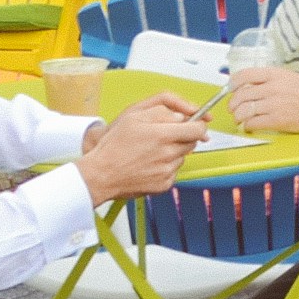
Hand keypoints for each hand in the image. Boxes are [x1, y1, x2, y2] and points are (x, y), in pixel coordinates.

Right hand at [78, 96, 204, 201]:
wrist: (100, 175)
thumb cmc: (113, 146)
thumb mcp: (133, 117)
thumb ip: (161, 113)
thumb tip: (182, 116)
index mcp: (163, 135)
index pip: (198, 129)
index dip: (198, 124)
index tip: (194, 123)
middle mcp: (168, 155)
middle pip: (192, 143)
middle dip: (183, 137)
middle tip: (165, 137)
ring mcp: (167, 172)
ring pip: (182, 157)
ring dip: (173, 152)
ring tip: (151, 152)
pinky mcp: (163, 185)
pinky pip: (173, 172)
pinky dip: (165, 167)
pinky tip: (149, 165)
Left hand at [221, 64, 298, 135]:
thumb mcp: (291, 77)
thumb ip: (271, 80)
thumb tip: (251, 87)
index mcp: (275, 74)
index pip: (244, 75)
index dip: (232, 84)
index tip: (230, 89)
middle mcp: (272, 88)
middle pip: (241, 95)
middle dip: (233, 105)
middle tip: (234, 109)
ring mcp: (274, 104)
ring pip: (243, 111)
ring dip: (238, 117)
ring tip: (241, 119)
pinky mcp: (277, 120)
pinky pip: (253, 124)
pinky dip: (248, 126)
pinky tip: (251, 126)